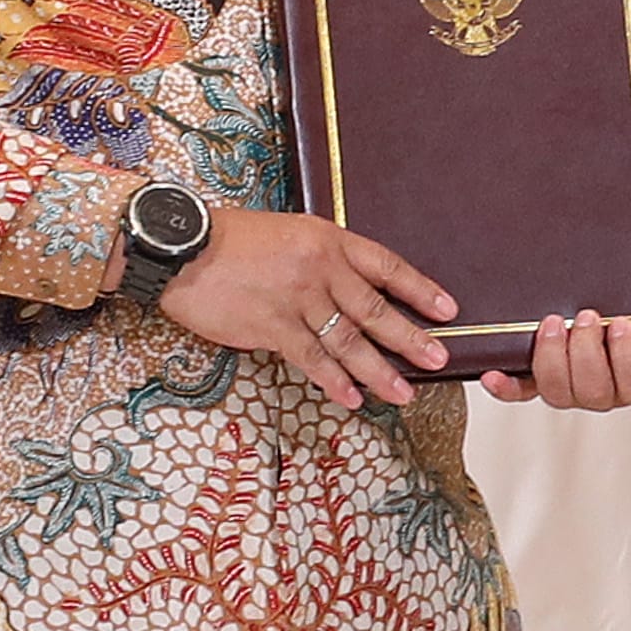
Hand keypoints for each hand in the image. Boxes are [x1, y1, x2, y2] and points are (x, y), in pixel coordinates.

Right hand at [162, 207, 453, 410]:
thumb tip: (348, 292)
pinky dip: (333, 380)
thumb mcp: (288, 234)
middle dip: (410, 338)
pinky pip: (311, 358)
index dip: (419, 288)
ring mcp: (297, 298)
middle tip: (439, 359)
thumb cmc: (231, 240)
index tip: (447, 309)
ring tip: (403, 392)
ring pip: (348, 340)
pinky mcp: (271, 325)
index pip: (385, 265)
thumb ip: (321, 259)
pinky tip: (351, 397)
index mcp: (327, 240)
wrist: (183, 247)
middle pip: (375, 308)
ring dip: (378, 370)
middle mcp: (319, 267)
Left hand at [480, 271, 630, 411]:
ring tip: (551, 324)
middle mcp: (603, 389)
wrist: (599, 291)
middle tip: (584, 317)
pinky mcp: (535, 379)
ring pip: (558, 395)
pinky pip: (520, 393)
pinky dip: (506, 387)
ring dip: (552, 362)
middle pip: (594, 394)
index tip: (622, 324)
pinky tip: (494, 373)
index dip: (628, 360)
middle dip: (586, 357)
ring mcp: (568, 386)